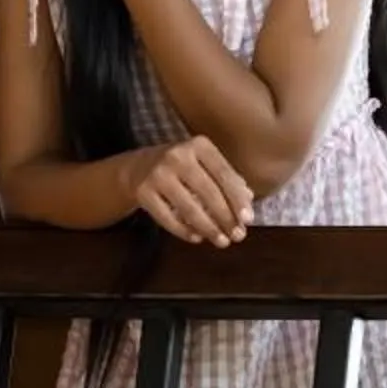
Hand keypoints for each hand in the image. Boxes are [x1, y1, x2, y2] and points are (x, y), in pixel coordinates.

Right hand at [126, 135, 255, 246]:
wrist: (138, 167)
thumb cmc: (182, 167)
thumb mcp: (205, 164)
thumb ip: (227, 179)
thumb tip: (248, 199)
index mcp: (199, 145)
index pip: (224, 174)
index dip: (237, 199)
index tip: (248, 219)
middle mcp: (177, 156)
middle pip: (208, 192)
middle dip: (226, 217)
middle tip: (238, 236)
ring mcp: (158, 174)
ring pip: (188, 208)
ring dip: (209, 228)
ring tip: (222, 241)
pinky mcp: (143, 192)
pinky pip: (167, 218)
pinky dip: (184, 231)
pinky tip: (197, 238)